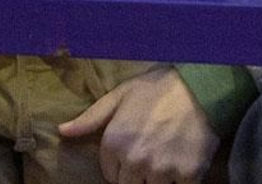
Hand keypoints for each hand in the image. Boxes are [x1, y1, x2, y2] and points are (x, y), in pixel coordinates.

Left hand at [59, 66, 218, 183]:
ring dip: (158, 179)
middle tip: (151, 155)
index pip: (110, 174)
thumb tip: (62, 131)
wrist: (199, 88)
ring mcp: (162, 171)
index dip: (120, 165)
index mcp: (114, 143)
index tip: (133, 151)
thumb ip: (90, 118)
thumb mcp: (119, 96)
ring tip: (166, 157)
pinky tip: (182, 163)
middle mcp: (135, 161)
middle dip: (137, 175)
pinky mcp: (188, 176)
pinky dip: (180, 180)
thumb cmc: (156, 89)